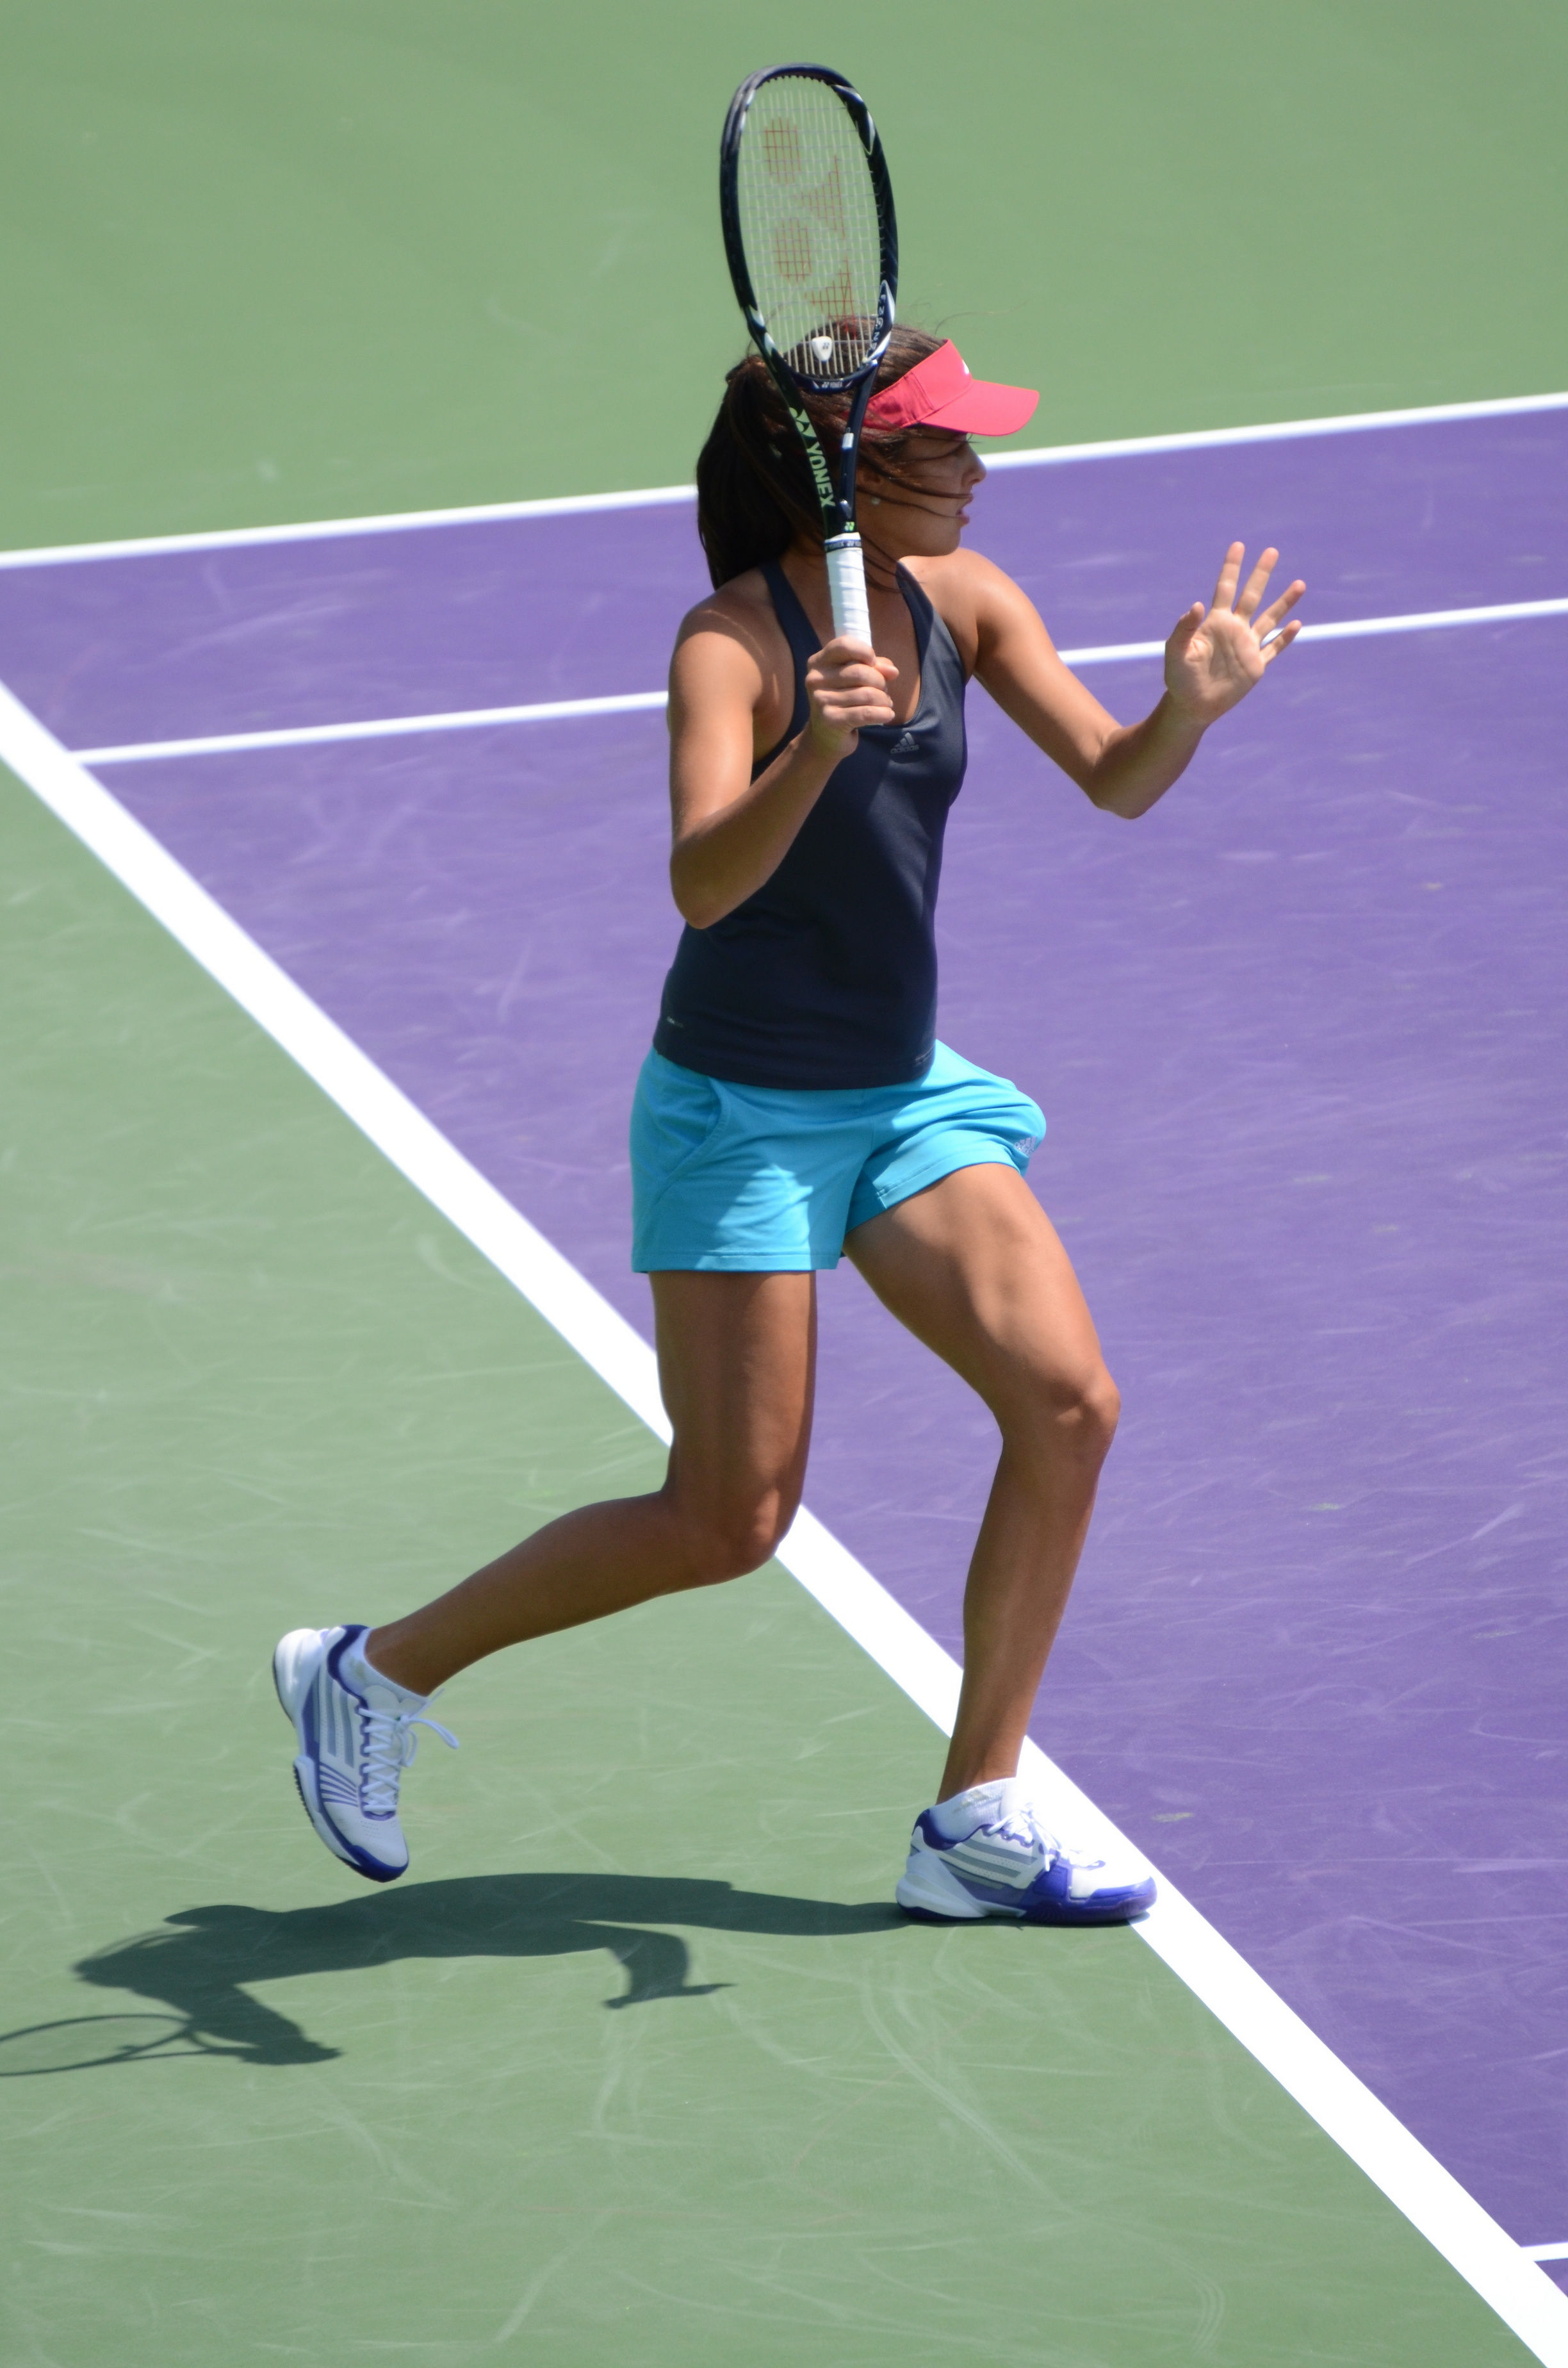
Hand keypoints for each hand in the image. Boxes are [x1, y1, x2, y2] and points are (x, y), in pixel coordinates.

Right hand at [804, 635, 898, 757]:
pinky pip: (866, 713)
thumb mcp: (855, 679)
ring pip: (867, 693)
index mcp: (819, 662)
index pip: (844, 645)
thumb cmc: (843, 701)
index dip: (865, 652)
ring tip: (885, 704)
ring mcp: (821, 700)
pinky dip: (883, 713)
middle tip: (883, 691)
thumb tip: (892, 671)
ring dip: (884, 699)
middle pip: (860, 671)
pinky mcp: (830, 720)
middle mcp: (815, 679)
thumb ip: (874, 667)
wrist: (825, 737)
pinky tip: (887, 714)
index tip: (873, 663)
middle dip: (880, 681)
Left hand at [1164, 544, 1304, 724]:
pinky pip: (1274, 648)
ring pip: (1270, 618)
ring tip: (1299, 584)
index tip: (1238, 545)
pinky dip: (1285, 637)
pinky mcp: (1256, 666)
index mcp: (1215, 622)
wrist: (1192, 706)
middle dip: (1261, 574)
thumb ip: (1184, 628)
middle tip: (1272, 551)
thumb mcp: (1176, 652)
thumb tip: (1197, 605)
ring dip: (1284, 602)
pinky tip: (1296, 624)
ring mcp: (1247, 647)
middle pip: (1251, 595)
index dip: (1231, 567)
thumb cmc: (1179, 678)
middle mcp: (1234, 629)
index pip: (1225, 588)